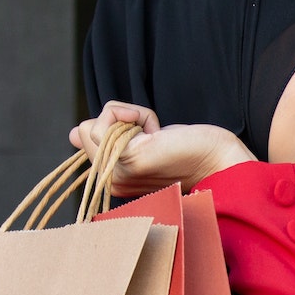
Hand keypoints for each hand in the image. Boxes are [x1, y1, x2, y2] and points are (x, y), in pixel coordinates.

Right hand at [70, 102, 254, 195]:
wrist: (220, 161)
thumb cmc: (188, 150)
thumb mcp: (142, 141)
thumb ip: (111, 138)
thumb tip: (74, 133)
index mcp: (114, 181)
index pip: (86, 140)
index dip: (115, 127)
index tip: (148, 138)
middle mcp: (111, 182)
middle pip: (85, 132)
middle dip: (120, 121)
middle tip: (153, 135)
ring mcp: (118, 174)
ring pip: (93, 126)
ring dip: (128, 117)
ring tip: (156, 134)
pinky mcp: (129, 159)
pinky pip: (108, 119)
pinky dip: (131, 112)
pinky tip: (155, 128)